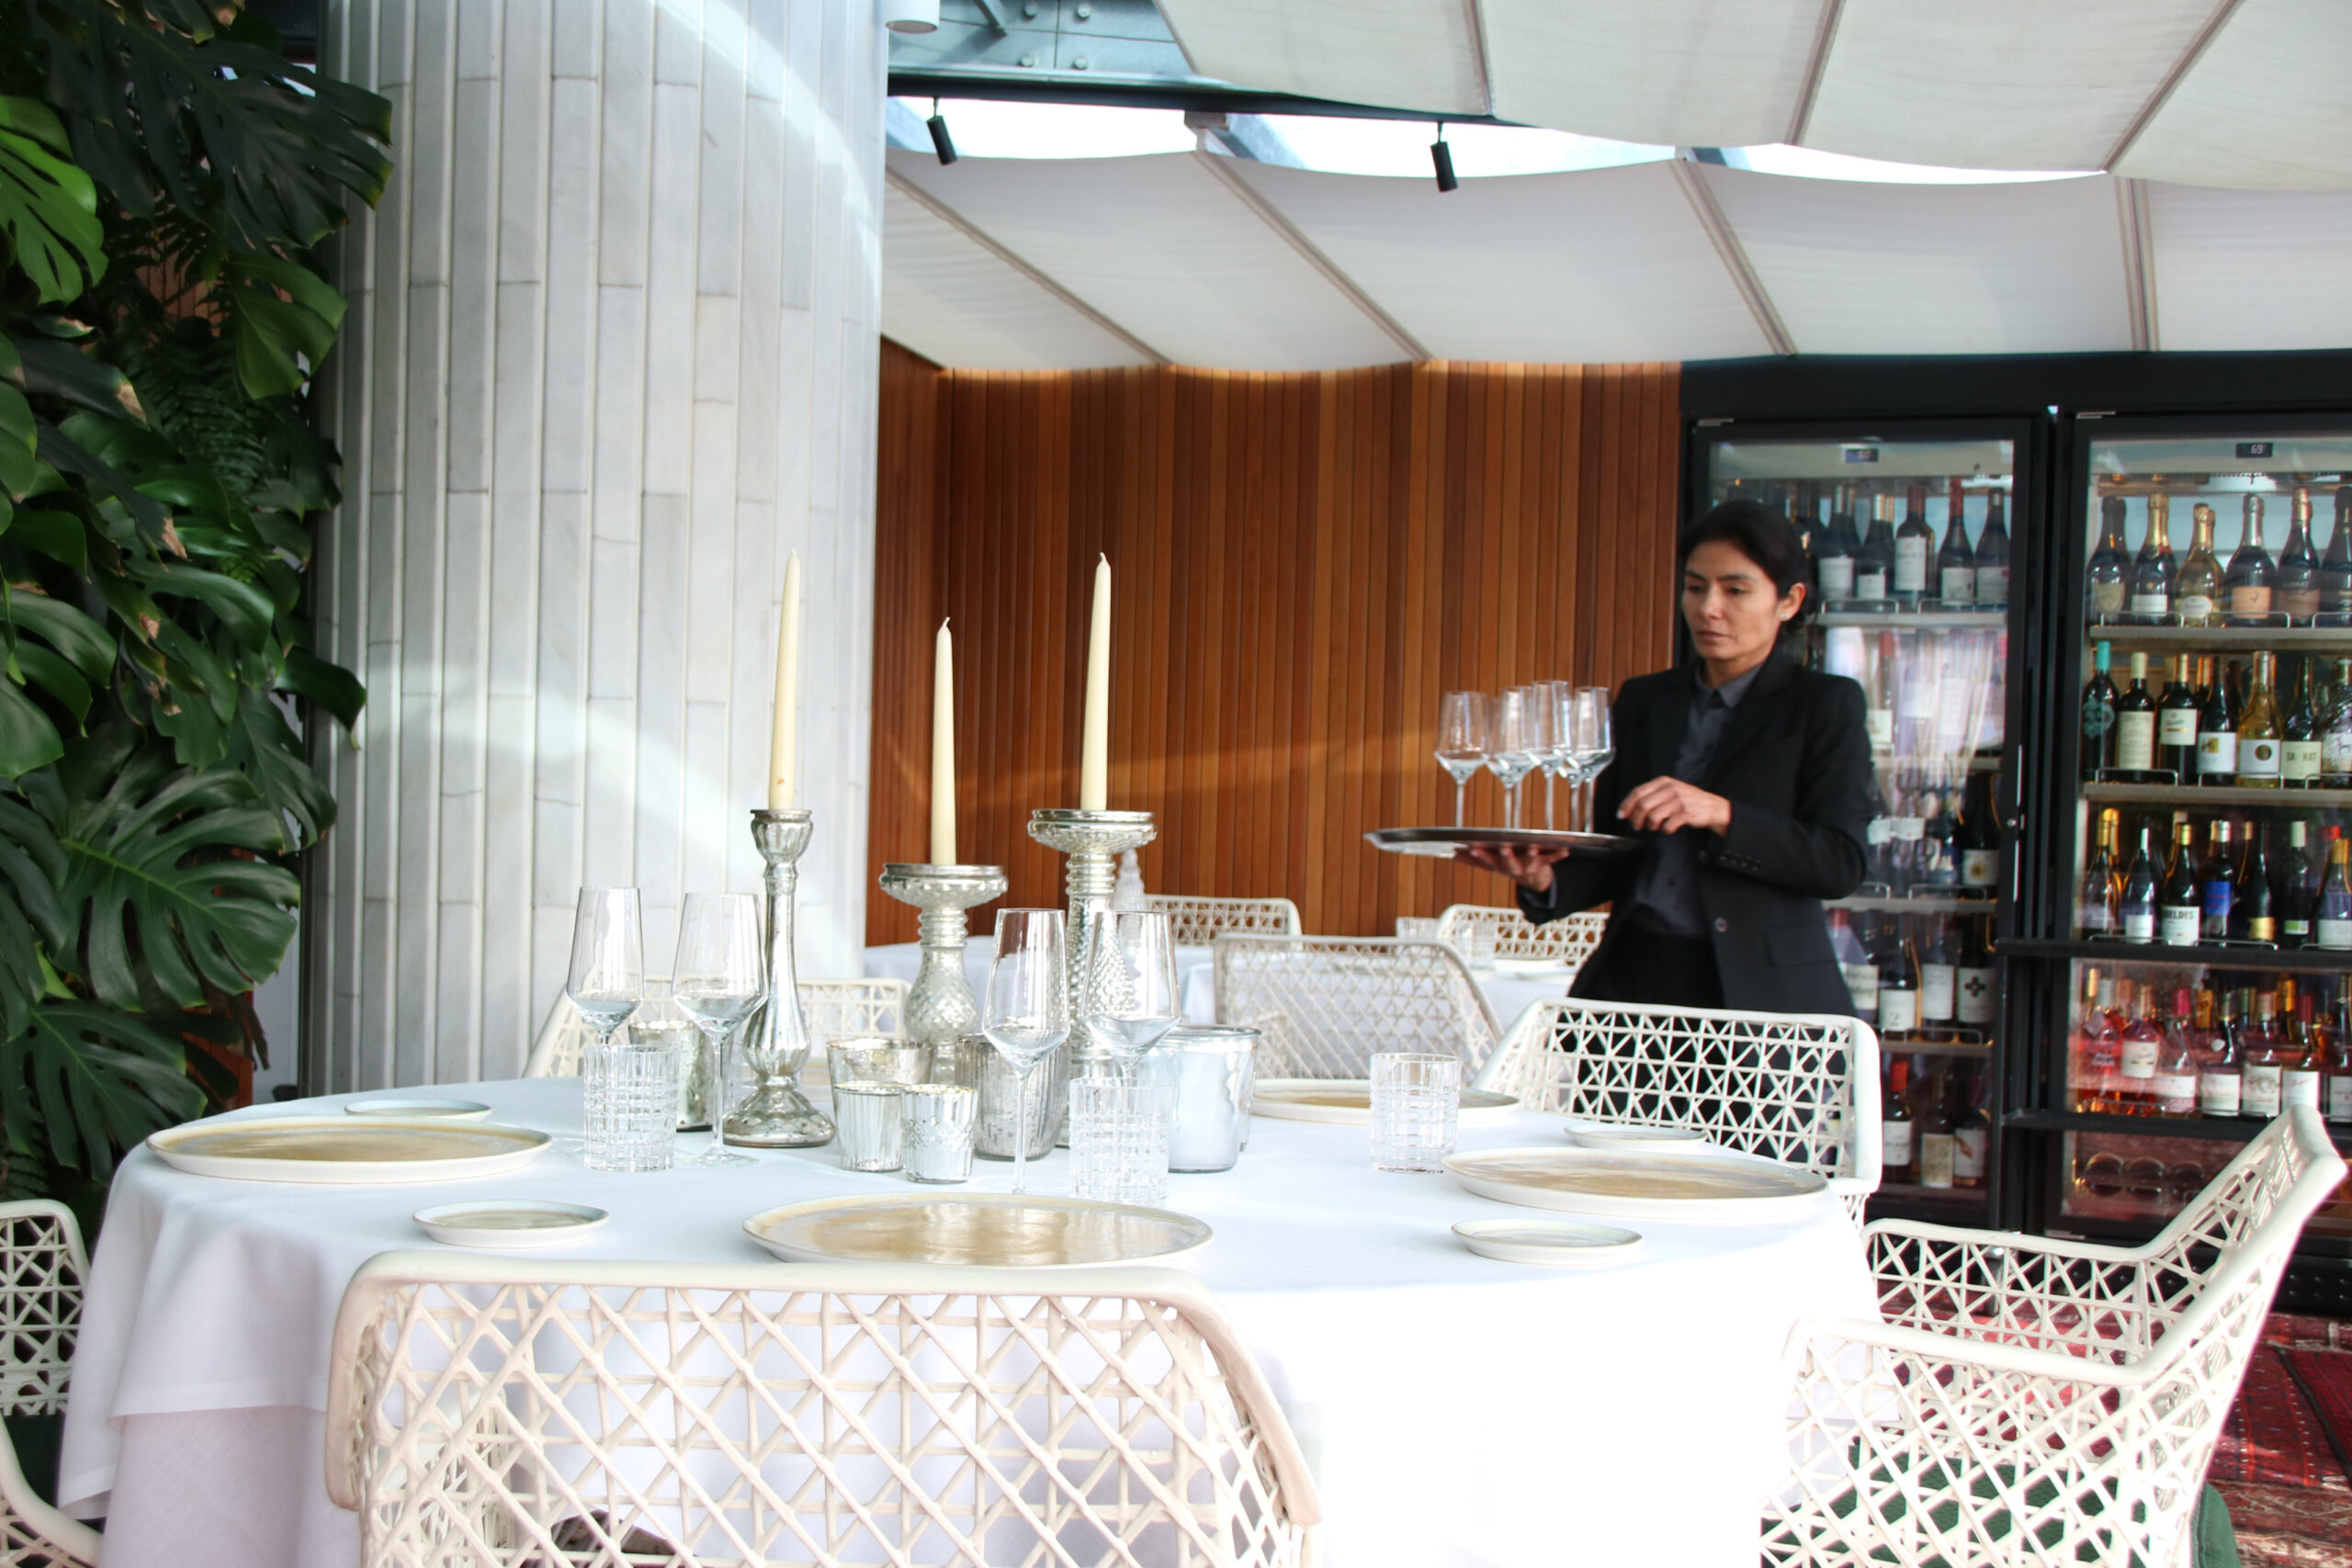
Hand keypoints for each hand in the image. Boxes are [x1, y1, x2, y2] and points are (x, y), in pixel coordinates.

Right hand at [1455, 842, 1571, 892]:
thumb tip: (1454, 856)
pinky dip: (1558, 855)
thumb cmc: (1510, 867)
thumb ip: (1473, 861)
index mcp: (1500, 866)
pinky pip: (1552, 859)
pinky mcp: (1544, 863)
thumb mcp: (1491, 865)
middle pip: (1509, 862)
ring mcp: (1529, 865)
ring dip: (1532, 854)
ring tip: (1534, 846)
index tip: (1472, 848)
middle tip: (1503, 848)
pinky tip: (1566, 850)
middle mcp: (1514, 867)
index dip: (1480, 856)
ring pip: (1530, 859)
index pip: (1487, 861)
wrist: (1534, 882)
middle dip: (1506, 855)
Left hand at [1616, 776, 1731, 835]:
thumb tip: (1628, 810)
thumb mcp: (1670, 791)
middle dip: (1636, 818)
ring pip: (1653, 816)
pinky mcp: (1686, 812)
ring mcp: (1678, 800)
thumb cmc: (1687, 800)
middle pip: (1643, 805)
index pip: (1638, 792)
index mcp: (1663, 782)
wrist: (1712, 807)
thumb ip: (1651, 796)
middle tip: (1637, 826)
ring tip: (1655, 827)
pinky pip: (1667, 825)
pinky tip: (1669, 828)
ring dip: (1651, 826)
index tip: (1621, 815)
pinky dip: (1665, 830)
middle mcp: (1670, 788)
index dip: (1626, 804)